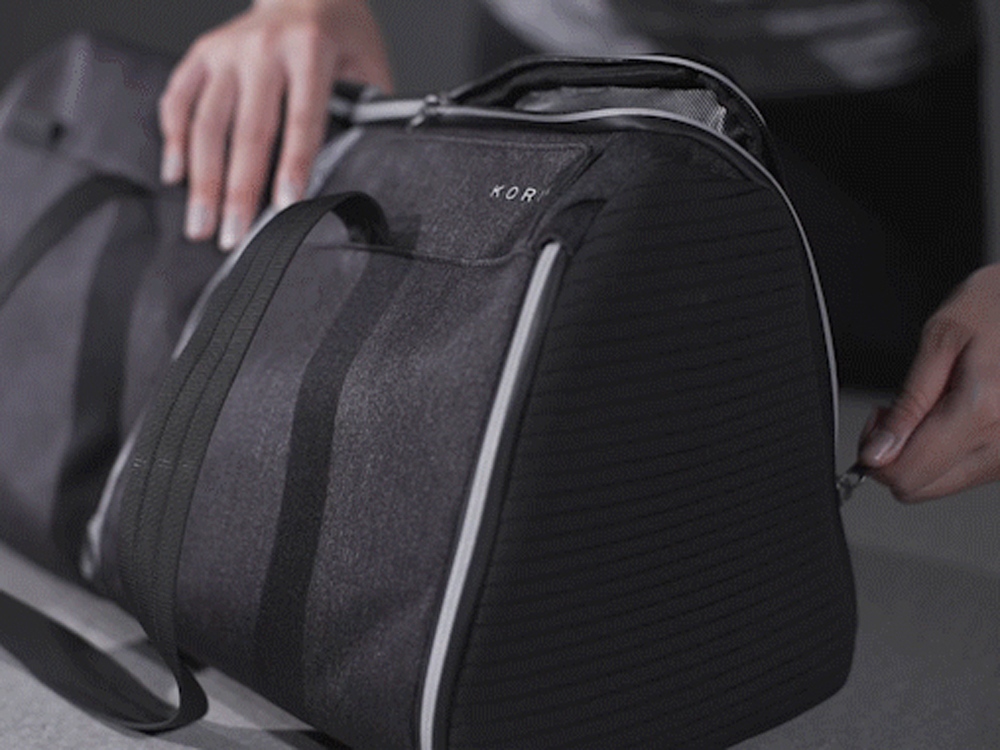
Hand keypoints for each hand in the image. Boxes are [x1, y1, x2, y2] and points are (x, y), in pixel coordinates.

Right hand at [159, 0, 392, 249]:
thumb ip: (367, 113)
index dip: (294, 166)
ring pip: (206, 122)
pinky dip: (174, 139)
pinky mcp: (201, 53)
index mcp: (310, 49)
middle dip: (238, 190)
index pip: (302, 119)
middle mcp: (262, 47)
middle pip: (247, 130)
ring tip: (200, 225)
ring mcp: (226, 49)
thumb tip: (362, 168)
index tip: (286, 208)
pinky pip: (179, 99)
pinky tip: (175, 177)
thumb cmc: (342, 37)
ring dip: (201, 180)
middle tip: (232, 236)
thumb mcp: (369, 66)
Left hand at [859, 263, 999, 500]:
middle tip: (896, 414)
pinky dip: (944, 452)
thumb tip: (877, 452)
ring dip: (920, 453)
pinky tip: (950, 416)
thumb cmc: (997, 308)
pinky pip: (964, 473)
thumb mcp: (940, 340)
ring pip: (939, 485)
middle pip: (920, 488)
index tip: (876, 424)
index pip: (907, 474)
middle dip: (893, 455)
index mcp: (981, 410)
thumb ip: (908, 404)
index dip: (875, 454)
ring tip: (932, 406)